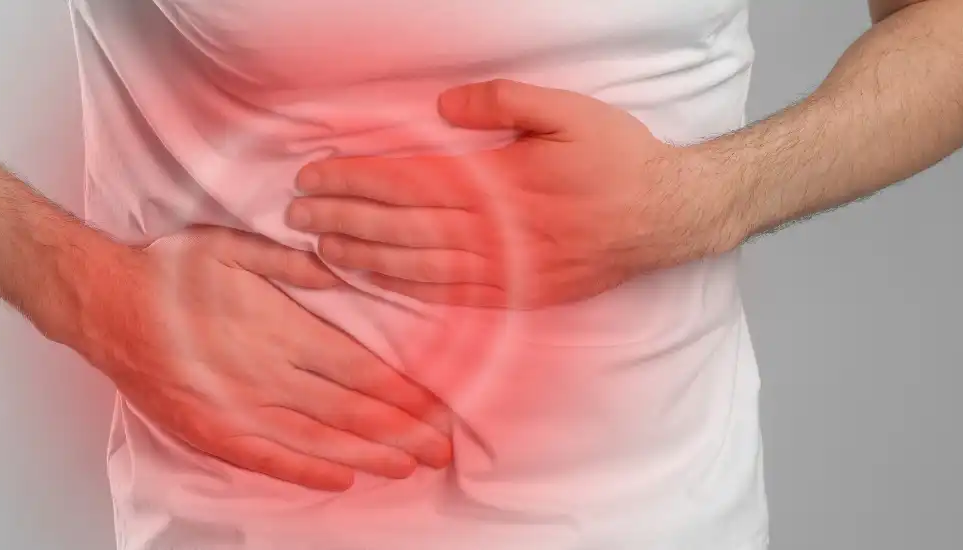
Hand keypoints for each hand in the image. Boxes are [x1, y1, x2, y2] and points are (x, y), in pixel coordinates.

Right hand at [64, 226, 452, 490]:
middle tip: (440, 448)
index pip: (359, 371)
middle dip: (401, 433)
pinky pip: (268, 460)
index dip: (403, 396)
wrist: (102, 304)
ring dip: (368, 457)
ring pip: (317, 441)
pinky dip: (307, 473)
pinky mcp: (211, 431)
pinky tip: (340, 479)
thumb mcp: (233, 245)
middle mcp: (266, 375)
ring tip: (407, 467)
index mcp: (279, 329)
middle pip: (350, 413)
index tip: (437, 409)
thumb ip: (290, 262)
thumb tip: (339, 272)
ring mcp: (238, 409)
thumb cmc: (168, 272)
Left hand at [285, 79, 746, 308]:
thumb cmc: (618, 157)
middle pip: (402, 226)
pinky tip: (375, 281)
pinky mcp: (520, 294)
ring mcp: (507, 268)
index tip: (312, 176)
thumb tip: (441, 110)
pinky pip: (451, 295)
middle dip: (341, 219)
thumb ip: (502, 102)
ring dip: (362, 258)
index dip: (354, 180)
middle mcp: (498, 231)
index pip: (409, 181)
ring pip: (418, 266)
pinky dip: (406, 289)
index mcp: (501, 181)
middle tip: (293, 215)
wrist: (669, 216)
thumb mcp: (565, 110)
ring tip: (318, 248)